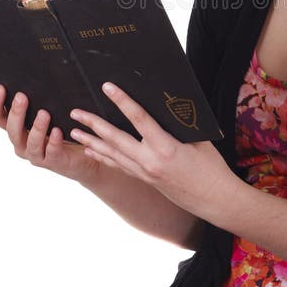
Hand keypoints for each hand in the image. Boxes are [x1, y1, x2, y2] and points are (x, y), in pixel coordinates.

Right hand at [0, 85, 100, 187]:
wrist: (81, 154)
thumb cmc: (62, 128)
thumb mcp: (49, 112)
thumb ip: (41, 100)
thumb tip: (40, 76)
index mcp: (17, 129)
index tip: (1, 87)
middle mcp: (22, 143)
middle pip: (12, 130)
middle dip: (16, 112)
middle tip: (22, 96)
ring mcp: (36, 154)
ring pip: (31, 142)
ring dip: (36, 127)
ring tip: (44, 113)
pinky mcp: (53, 161)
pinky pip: (51, 152)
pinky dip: (53, 142)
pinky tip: (57, 131)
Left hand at [69, 82, 239, 220]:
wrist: (213, 199)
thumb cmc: (211, 167)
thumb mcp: (199, 139)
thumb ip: (179, 123)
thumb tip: (165, 103)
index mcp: (166, 147)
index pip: (139, 118)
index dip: (122, 101)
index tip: (107, 87)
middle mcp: (150, 161)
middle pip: (115, 139)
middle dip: (93, 124)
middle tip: (75, 112)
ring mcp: (145, 173)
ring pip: (112, 154)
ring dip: (91, 141)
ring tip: (73, 131)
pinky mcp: (144, 179)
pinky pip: (118, 165)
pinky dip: (103, 156)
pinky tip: (90, 149)